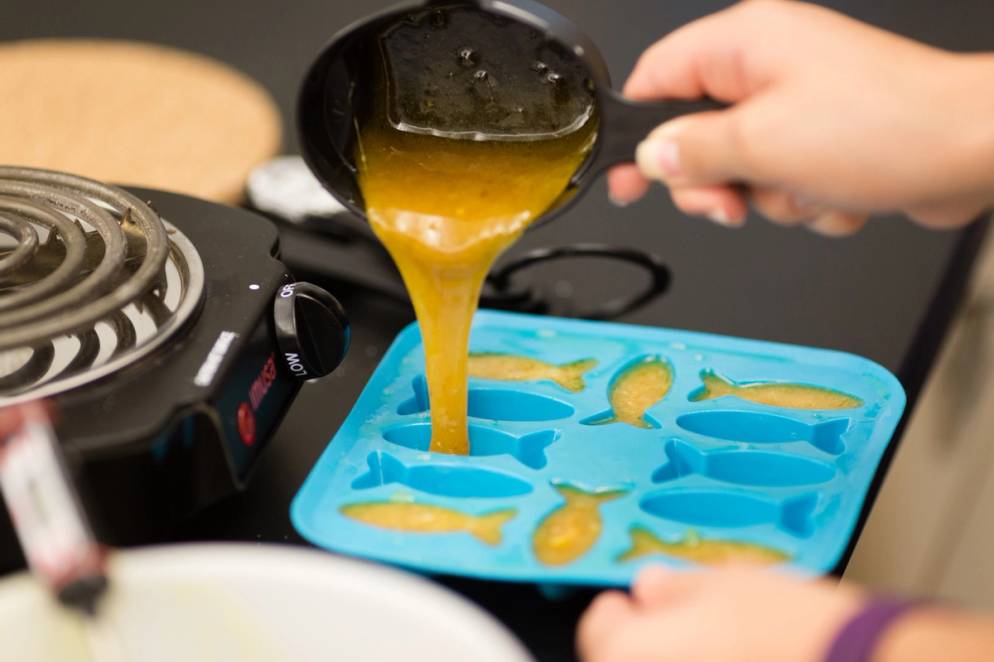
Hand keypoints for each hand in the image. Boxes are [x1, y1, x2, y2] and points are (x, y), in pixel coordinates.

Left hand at [577, 565, 863, 661]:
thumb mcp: (723, 582)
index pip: (600, 627)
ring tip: (723, 650)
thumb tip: (651, 587)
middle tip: (688, 627)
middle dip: (653, 643)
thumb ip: (674, 588)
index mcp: (627, 654)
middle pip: (627, 660)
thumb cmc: (792, 631)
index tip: (643, 603)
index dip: (625, 609)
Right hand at [609, 0, 993, 234]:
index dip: (636, 133)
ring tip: (806, 189)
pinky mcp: (825, 135)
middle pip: (695, 133)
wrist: (971, 150)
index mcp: (746, 43)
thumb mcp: (763, 145)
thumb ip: (693, 151)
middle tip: (731, 201)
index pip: (656, 79)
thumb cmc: (890, 128)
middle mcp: (770, 65)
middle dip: (715, 181)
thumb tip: (654, 156)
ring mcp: (799, 101)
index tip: (629, 177)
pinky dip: (804, 199)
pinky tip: (836, 191)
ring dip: (769, 196)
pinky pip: (782, 180)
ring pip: (741, 167)